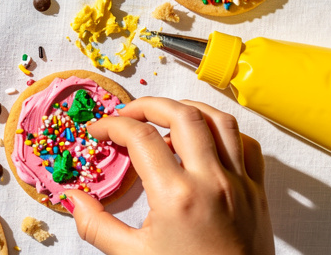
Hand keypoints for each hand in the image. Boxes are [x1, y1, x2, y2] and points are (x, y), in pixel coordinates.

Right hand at [66, 98, 273, 254]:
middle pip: (181, 115)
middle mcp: (212, 182)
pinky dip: (226, 132)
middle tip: (127, 115)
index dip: (112, 125)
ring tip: (165, 116)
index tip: (99, 131)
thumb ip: (96, 225)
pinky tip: (206, 140)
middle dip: (148, 105)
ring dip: (189, 110)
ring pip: (219, 121)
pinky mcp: (258, 193)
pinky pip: (248, 145)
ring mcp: (240, 184)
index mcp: (176, 196)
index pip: (139, 137)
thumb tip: (72, 198)